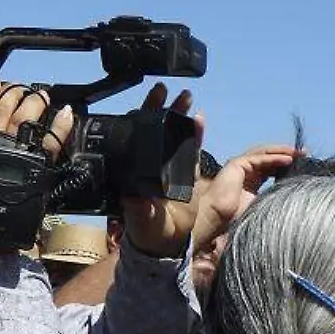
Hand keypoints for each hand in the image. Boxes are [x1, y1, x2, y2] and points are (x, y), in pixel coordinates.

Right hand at [0, 82, 73, 236]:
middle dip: (14, 93)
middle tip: (21, 87)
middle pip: (5, 108)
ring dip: (36, 102)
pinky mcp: (39, 163)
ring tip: (41, 94)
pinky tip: (67, 113)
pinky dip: (61, 125)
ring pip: (28, 118)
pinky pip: (52, 140)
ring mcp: (18, 151)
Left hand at [120, 84, 204, 257]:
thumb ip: (139, 211)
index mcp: (138, 168)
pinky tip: (199, 118)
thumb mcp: (141, 221)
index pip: (138, 134)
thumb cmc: (148, 231)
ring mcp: (170, 167)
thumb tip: (136, 199)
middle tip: (167, 90)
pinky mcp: (187, 174)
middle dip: (162, 107)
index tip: (151, 98)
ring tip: (186, 96)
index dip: (144, 114)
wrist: (165, 244)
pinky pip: (191, 150)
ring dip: (180, 115)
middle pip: (156, 129)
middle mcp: (152, 163)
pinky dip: (195, 134)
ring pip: (174, 135)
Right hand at [191, 142, 298, 255]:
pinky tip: (288, 159)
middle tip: (305, 153)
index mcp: (253, 178)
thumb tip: (290, 199)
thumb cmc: (235, 216)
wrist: (217, 217)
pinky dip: (275, 158)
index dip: (286, 163)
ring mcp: (241, 164)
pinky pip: (260, 158)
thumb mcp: (260, 204)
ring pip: (265, 153)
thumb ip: (271, 197)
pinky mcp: (237, 163)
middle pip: (270, 156)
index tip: (302, 164)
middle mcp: (247, 169)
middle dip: (287, 153)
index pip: (272, 166)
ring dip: (283, 152)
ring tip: (299, 153)